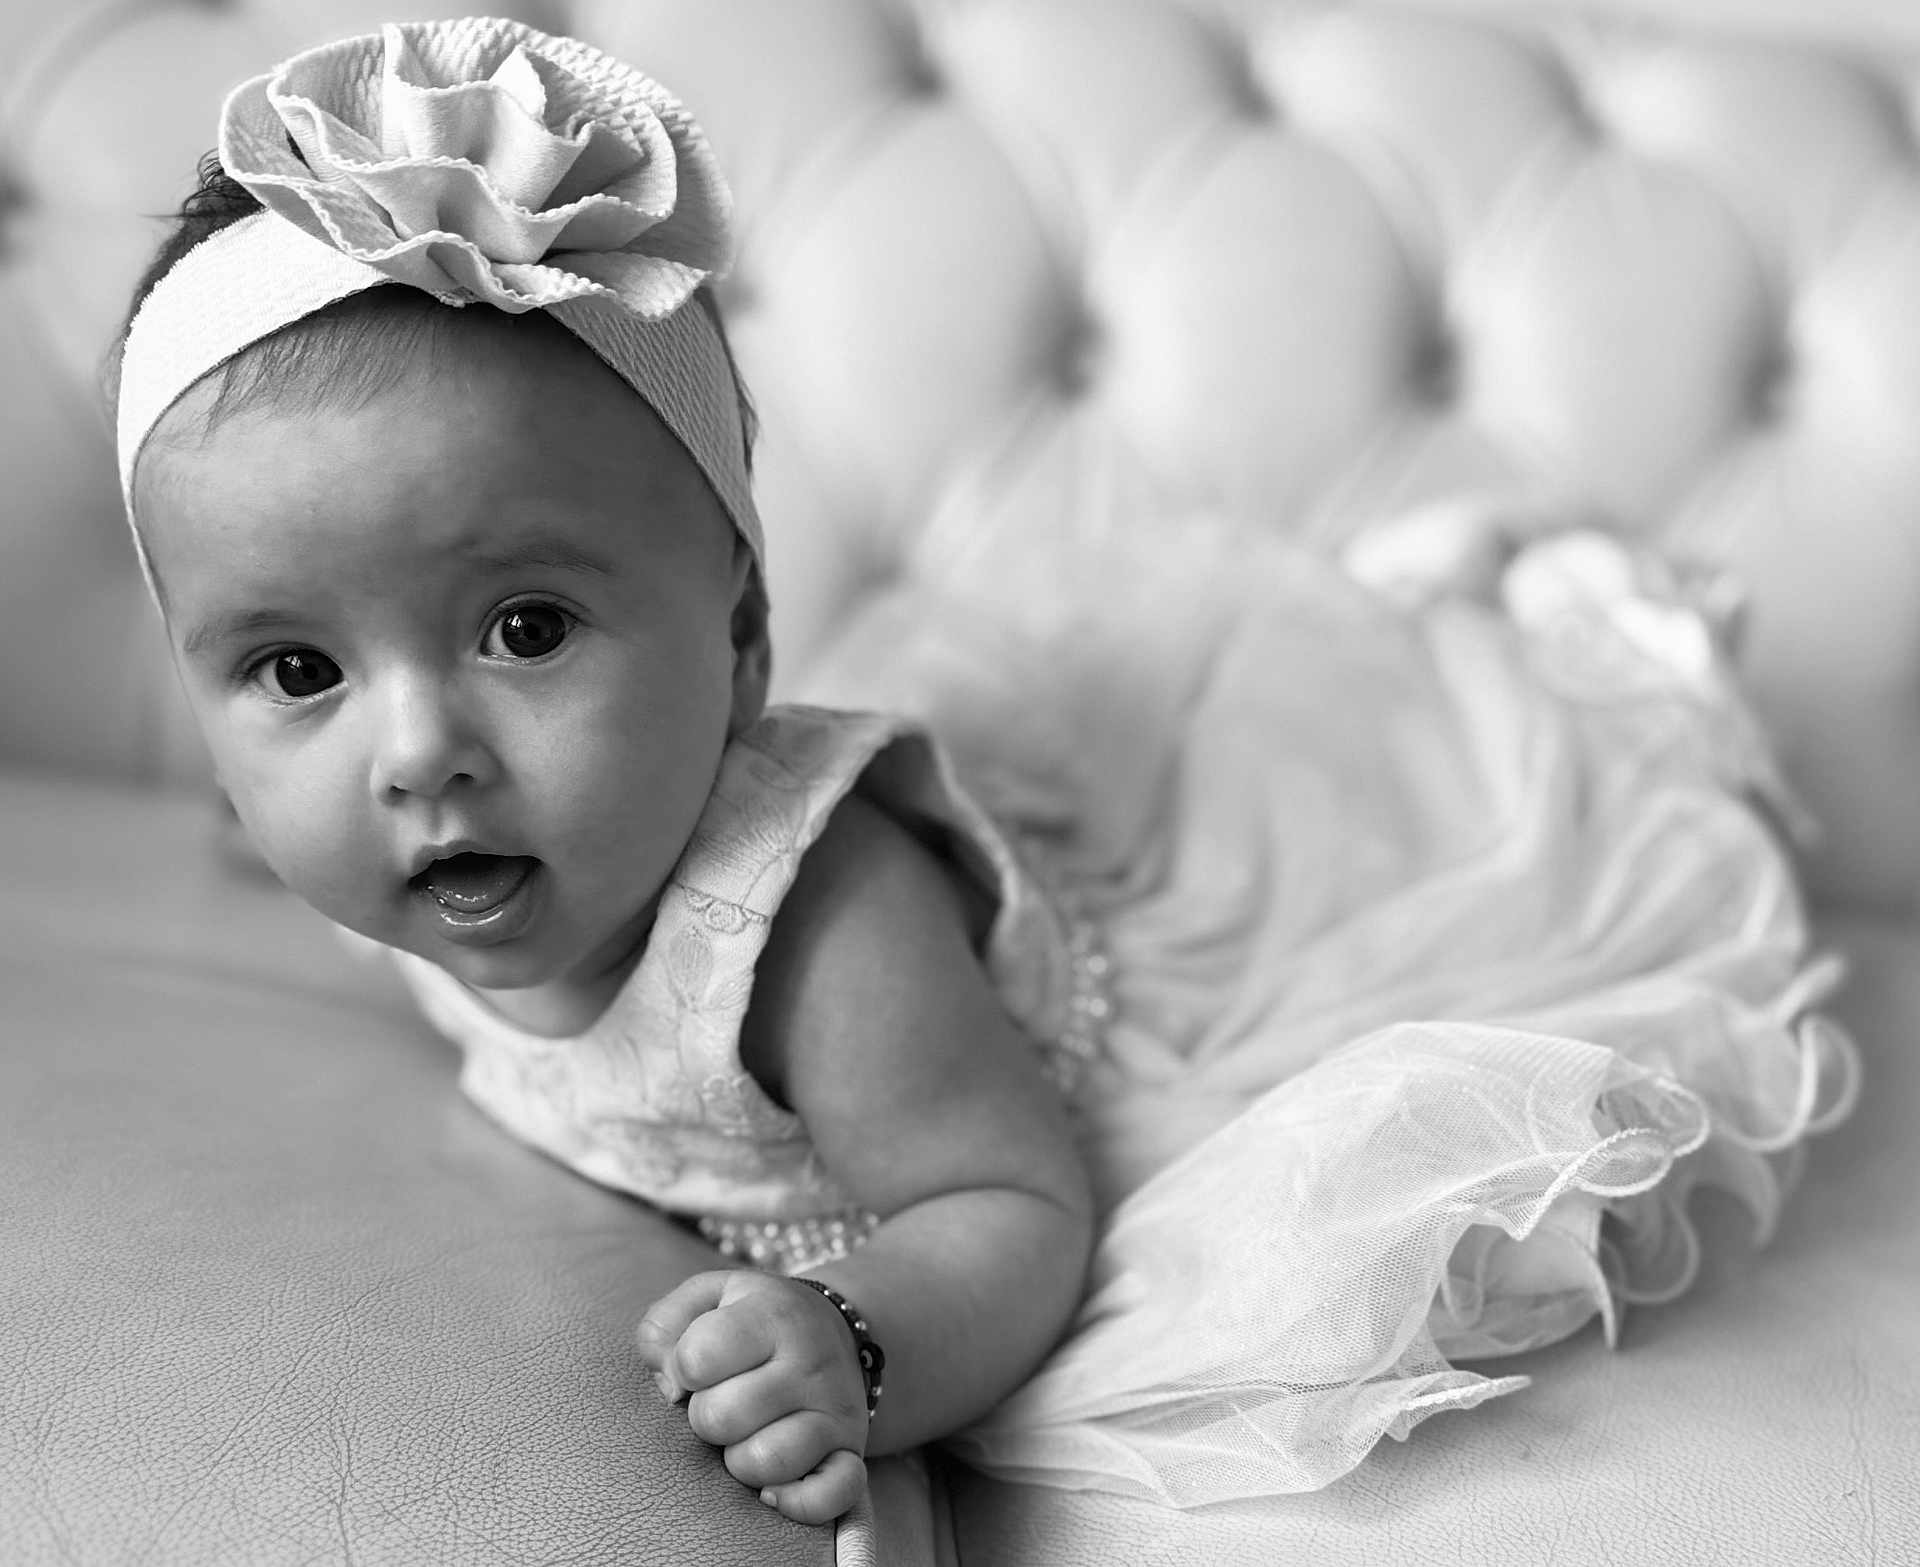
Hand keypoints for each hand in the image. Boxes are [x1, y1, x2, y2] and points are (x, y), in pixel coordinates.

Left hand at [637, 1269, 868, 1524]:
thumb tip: (670, 1389)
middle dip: (705, 1417)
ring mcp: (835, 1410)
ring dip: (739, 1460)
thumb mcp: (708, 1296)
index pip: (697, 1358)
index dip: (682, 1369)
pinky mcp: (852, 1451)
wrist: (838, 1331)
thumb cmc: (755, 1321)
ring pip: (766, 1462)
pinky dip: (797, 1503)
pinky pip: (830, 1495)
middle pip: (720, 1418)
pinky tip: (773, 1489)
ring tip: (747, 1436)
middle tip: (724, 1400)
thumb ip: (663, 1326)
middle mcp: (810, 1362)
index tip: (698, 1366)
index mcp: (772, 1315)